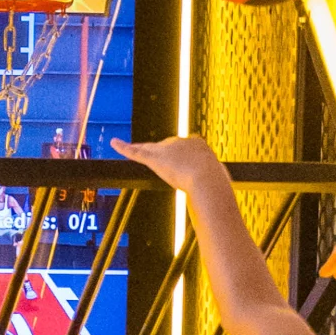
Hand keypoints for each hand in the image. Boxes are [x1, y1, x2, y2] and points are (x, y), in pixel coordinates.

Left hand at [110, 135, 228, 193]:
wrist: (208, 181)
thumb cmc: (217, 185)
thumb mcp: (220, 180)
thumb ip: (216, 182)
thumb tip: (221, 193)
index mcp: (198, 143)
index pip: (185, 148)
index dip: (184, 161)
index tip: (187, 169)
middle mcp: (181, 141)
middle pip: (167, 147)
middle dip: (168, 161)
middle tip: (175, 175)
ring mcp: (167, 148)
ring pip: (151, 149)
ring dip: (147, 154)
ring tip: (152, 163)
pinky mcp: (153, 157)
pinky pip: (135, 151)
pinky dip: (123, 147)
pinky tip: (114, 142)